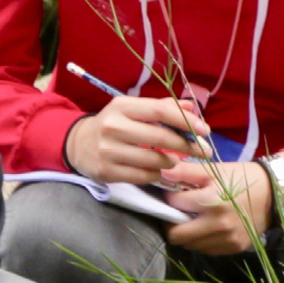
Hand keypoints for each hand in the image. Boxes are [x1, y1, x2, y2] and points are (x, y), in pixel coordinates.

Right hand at [63, 96, 209, 184]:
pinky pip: (143, 175)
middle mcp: (113, 127)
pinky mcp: (106, 171)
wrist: (78, 144)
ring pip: (154, 160)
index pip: (161, 111)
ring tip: (175, 160)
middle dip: (188, 145)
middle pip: (161, 137)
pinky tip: (158, 169)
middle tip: (203, 151)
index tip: (205, 131)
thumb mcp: (133, 110)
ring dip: (171, 162)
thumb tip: (192, 108)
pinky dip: (156, 173)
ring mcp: (108, 151)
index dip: (186, 121)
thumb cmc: (114, 124)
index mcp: (122, 106)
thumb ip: (162, 107)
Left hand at [162, 157, 272, 257]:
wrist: (274, 193)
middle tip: (177, 213)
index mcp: (212, 202)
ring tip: (195, 218)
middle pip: (176, 236)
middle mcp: (219, 225)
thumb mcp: (214, 170)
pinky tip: (209, 226)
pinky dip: (202, 240)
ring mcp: (227, 240)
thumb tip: (161, 173)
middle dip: (171, 223)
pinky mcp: (234, 248)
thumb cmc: (241, 178)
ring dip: (187, 233)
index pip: (174, 204)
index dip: (170, 198)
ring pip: (190, 245)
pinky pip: (206, 250)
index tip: (175, 194)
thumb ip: (186, 171)